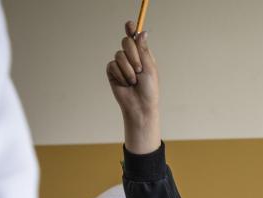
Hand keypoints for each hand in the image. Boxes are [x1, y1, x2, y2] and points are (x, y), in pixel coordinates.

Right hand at [105, 21, 160, 153]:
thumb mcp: (149, 68)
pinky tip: (125, 83)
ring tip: (134, 81)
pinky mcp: (112, 71)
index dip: (131, 29)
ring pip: (119, 54)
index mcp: (143, 54)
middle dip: (133, 54)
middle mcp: (131, 57)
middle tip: (139, 68)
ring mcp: (121, 64)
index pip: (135, 37)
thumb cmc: (149, 89)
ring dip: (128, 69)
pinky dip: (121, 75)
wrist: (140, 106)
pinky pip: (112, 65)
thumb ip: (143, 50)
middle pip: (126, 42)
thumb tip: (142, 32)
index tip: (130, 25)